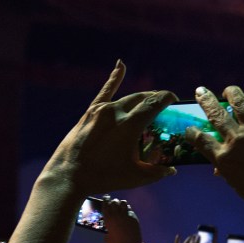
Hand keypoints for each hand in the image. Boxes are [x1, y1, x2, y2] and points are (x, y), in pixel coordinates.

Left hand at [43, 61, 176, 194]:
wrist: (69, 175)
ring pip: (128, 97)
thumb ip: (157, 171)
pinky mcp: (91, 112)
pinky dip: (114, 78)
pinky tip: (120, 65)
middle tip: (164, 105)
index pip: (155, 103)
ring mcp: (102, 110)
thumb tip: (171, 169)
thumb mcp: (135, 177)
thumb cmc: (103, 176)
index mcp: (130, 125)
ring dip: (141, 97)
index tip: (174, 101)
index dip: (167, 99)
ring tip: (150, 100)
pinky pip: (105, 91)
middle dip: (156, 99)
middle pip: (143, 98)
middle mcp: (117, 112)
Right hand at [102, 197, 142, 242]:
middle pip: (114, 202)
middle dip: (113, 201)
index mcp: (108, 219)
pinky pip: (129, 209)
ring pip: (123, 203)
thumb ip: (107, 233)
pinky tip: (127, 211)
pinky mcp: (133, 217)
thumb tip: (109, 232)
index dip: (105, 200)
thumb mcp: (107, 239)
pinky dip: (127, 208)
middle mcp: (116, 215)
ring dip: (120, 203)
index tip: (106, 197)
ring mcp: (126, 215)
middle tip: (113, 202)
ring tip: (120, 205)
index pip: (105, 205)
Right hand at [187, 83, 243, 222]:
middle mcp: (236, 139)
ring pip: (238, 100)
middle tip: (200, 92)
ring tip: (227, 90)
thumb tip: (218, 167)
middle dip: (204, 100)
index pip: (199, 139)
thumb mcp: (237, 185)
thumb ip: (225, 171)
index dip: (191, 132)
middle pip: (214, 114)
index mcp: (224, 158)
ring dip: (230, 91)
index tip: (190, 129)